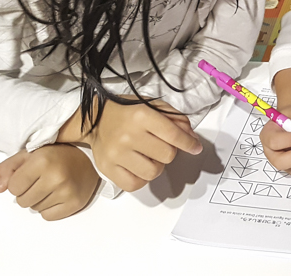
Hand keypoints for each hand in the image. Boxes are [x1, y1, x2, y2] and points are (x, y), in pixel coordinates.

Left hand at [0, 145, 99, 220]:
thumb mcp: (29, 153)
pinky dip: (49, 208)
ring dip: (38, 200)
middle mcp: (55, 177)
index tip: (28, 175)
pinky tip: (57, 195)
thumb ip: (8, 168)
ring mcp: (66, 192)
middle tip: (39, 181)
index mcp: (42, 160)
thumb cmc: (56, 155)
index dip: (18, 182)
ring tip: (50, 186)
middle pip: (22, 201)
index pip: (13, 188)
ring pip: (35, 209)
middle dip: (27, 192)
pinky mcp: (75, 203)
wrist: (88, 159)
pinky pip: (48, 216)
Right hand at [83, 100, 202, 191]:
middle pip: (167, 155)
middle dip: (169, 151)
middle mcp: (128, 135)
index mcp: (141, 115)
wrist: (95, 118)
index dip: (188, 143)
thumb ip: (175, 119)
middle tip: (160, 145)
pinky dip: (141, 178)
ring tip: (148, 156)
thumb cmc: (126, 112)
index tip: (195, 148)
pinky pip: (135, 184)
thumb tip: (192, 139)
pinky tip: (138, 166)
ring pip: (154, 172)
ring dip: (156, 166)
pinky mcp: (108, 168)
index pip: (173, 134)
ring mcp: (117, 154)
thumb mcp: (152, 106)